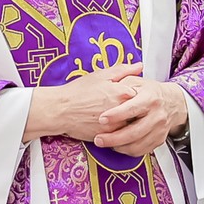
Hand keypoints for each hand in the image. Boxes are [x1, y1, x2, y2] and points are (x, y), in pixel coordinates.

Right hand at [23, 63, 140, 142]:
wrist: (61, 110)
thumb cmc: (78, 91)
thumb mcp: (101, 75)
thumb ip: (123, 70)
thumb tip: (139, 66)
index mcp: (123, 93)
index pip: (142, 97)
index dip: (139, 97)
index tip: (134, 97)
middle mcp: (122, 111)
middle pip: (139, 114)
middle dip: (136, 112)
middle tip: (128, 108)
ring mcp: (115, 126)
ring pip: (131, 127)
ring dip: (128, 123)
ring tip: (120, 118)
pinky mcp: (108, 137)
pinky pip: (121, 138)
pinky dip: (120, 133)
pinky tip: (112, 127)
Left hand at [94, 78, 189, 157]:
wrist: (173, 102)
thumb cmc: (150, 92)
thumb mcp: (137, 82)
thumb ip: (121, 85)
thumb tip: (104, 90)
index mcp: (150, 98)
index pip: (132, 108)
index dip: (116, 115)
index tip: (102, 119)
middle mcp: (156, 115)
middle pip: (134, 132)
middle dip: (113, 138)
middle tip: (98, 139)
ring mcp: (159, 130)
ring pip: (137, 145)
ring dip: (118, 147)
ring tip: (105, 143)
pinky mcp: (159, 140)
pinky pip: (141, 151)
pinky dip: (127, 151)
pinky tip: (118, 145)